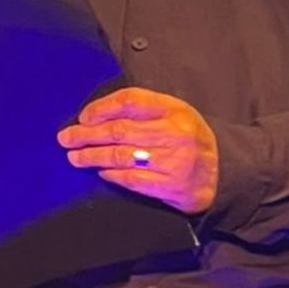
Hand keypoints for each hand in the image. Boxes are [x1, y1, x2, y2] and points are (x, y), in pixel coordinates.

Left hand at [57, 87, 218, 212]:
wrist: (222, 174)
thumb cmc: (190, 140)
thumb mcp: (177, 114)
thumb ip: (146, 110)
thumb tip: (99, 115)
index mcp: (174, 109)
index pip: (131, 101)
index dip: (102, 107)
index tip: (84, 116)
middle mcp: (174, 133)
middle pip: (120, 130)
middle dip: (87, 134)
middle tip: (66, 138)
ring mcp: (172, 161)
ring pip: (121, 155)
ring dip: (92, 156)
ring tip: (75, 157)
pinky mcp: (170, 186)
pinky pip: (132, 179)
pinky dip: (112, 174)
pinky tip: (100, 172)